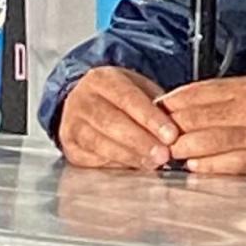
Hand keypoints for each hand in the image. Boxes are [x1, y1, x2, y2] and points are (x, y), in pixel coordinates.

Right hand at [57, 66, 179, 169]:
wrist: (85, 100)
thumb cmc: (120, 96)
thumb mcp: (139, 87)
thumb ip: (156, 104)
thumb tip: (176, 128)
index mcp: (102, 79)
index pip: (127, 98)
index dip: (150, 118)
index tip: (171, 134)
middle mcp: (82, 99)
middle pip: (111, 122)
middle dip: (140, 141)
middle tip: (163, 154)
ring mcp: (71, 123)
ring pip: (99, 142)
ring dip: (129, 155)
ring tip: (152, 163)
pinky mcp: (69, 145)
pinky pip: (91, 158)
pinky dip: (114, 164)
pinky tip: (133, 166)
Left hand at [159, 76, 245, 175]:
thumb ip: (232, 95)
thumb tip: (196, 104)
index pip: (197, 93)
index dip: (171, 103)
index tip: (154, 111)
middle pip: (196, 117)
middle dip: (170, 129)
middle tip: (153, 138)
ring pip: (207, 140)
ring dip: (183, 149)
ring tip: (168, 155)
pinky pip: (231, 163)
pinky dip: (210, 166)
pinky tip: (196, 168)